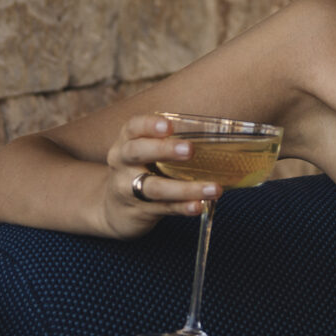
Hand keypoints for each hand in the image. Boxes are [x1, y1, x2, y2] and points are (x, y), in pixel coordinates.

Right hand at [101, 115, 219, 237]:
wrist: (114, 209)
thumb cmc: (141, 170)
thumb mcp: (146, 152)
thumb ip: (170, 142)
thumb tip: (222, 137)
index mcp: (126, 141)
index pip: (133, 127)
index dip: (149, 124)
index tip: (168, 125)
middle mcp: (122, 162)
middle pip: (137, 152)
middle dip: (163, 150)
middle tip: (190, 150)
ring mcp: (127, 189)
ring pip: (154, 187)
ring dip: (186, 188)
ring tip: (214, 188)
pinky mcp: (139, 211)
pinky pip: (163, 208)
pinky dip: (183, 207)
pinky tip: (199, 205)